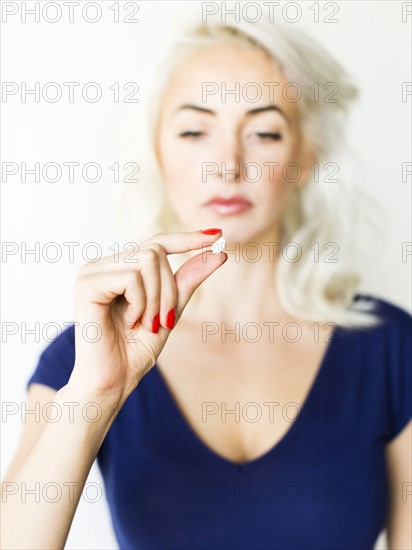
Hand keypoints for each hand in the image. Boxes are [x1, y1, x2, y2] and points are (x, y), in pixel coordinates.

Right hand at [68, 229, 226, 402]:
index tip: (217, 235)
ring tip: (145, 323)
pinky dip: (141, 303)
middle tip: (162, 319)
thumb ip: (188, 281)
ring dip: (157, 298)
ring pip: (146, 260)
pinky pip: (131, 277)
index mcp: (119, 269)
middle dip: (169, 288)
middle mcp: (103, 265)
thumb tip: (219, 252)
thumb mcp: (171, 310)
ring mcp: (91, 273)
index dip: (186, 238)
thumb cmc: (136, 350)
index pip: (156, 242)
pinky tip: (130, 321)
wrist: (112, 383)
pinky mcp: (86, 284)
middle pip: (155, 250)